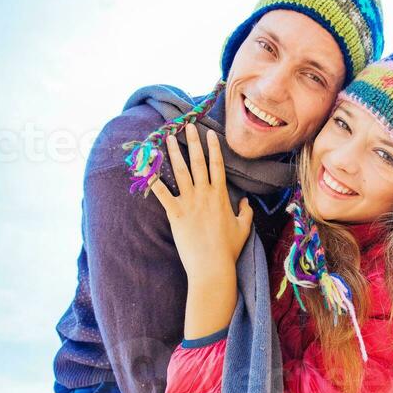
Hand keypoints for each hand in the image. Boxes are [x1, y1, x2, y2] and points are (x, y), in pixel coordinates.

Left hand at [150, 122, 253, 282]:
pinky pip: (162, 194)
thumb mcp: (244, 228)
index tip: (210, 133)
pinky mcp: (175, 213)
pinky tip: (145, 168)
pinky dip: (153, 181)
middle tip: (189, 126)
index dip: (213, 148)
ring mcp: (189, 203)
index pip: (217, 166)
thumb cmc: (228, 249)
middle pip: (198, 162)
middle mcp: (204, 194)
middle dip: (194, 142)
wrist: (212, 266)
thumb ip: (246, 211)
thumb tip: (246, 201)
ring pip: (180, 172)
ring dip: (174, 153)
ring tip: (169, 138)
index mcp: (220, 196)